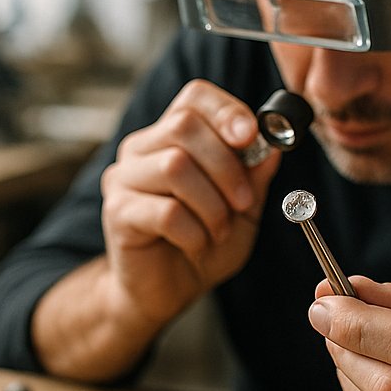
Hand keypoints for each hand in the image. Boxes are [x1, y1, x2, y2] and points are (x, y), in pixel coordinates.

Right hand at [99, 79, 280, 326]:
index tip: (250, 136)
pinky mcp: (117, 213)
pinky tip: (196, 245)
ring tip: (219, 230)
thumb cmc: (201, 246)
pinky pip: (166, 212)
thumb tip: (272, 144)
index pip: (194, 97)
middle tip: (243, 202)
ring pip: (175, 167)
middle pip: (183, 126)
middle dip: (226, 166)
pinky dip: (194, 232)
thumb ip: (255, 175)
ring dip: (212, 205)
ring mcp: (123, 179)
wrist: (165, 293)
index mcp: (171, 138)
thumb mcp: (243, 209)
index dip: (226, 110)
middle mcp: (141, 150)